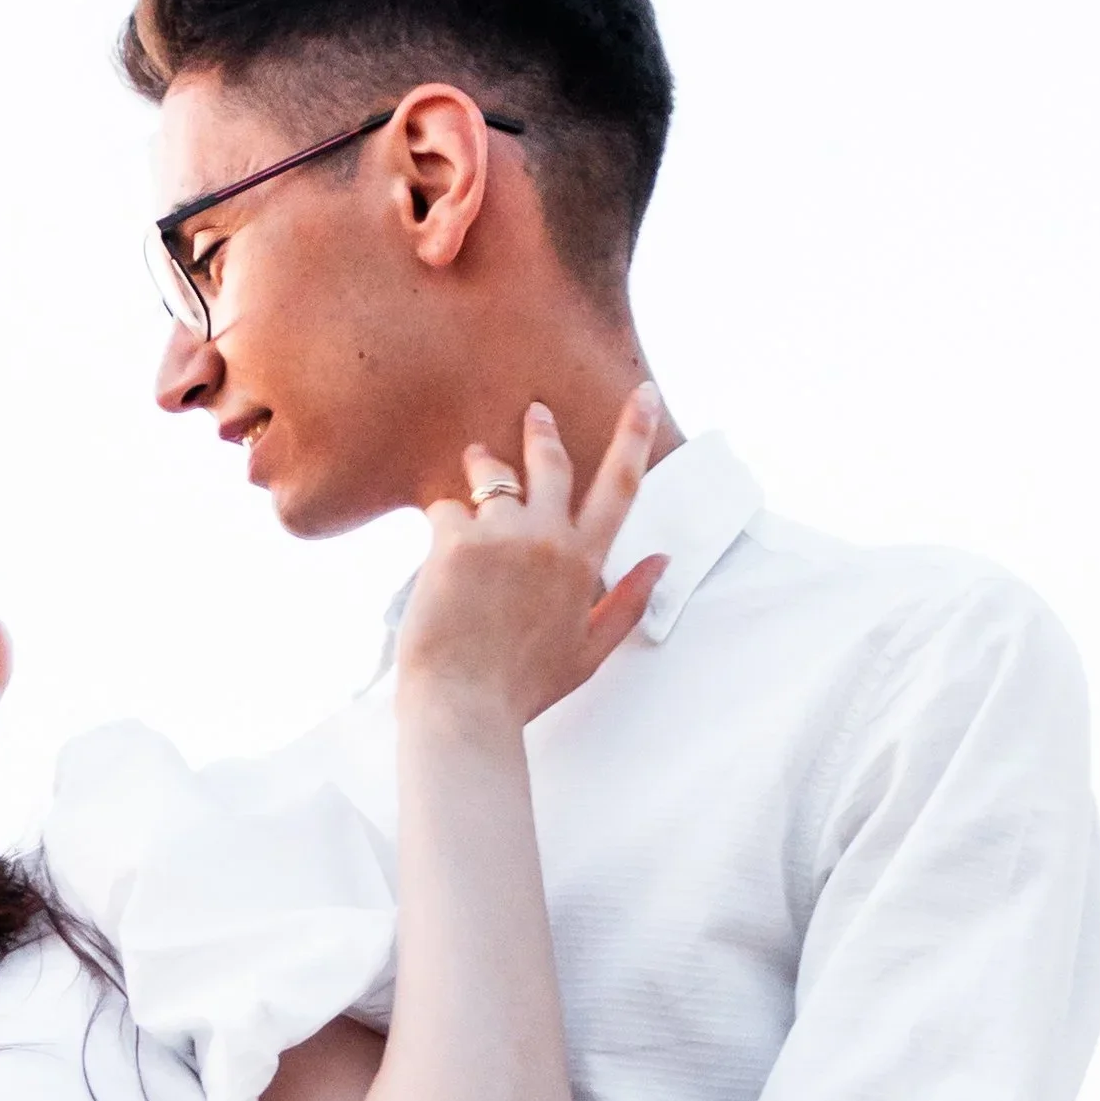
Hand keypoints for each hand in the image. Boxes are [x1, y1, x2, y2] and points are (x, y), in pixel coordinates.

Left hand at [394, 384, 666, 730]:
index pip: (621, 485)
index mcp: (585, 562)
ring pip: (492, 476)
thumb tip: (662, 561)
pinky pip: (447, 507)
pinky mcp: (455, 539)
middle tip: (536, 412)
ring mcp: (502, 534)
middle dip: (543, 430)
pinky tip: (437, 552)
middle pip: (551, 462)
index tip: (646, 395)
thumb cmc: (524, 688)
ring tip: (474, 464)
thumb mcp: (590, 652)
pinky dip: (443, 521)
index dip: (636, 435)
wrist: (464, 705)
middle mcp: (548, 538)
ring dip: (483, 466)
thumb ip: (629, 602)